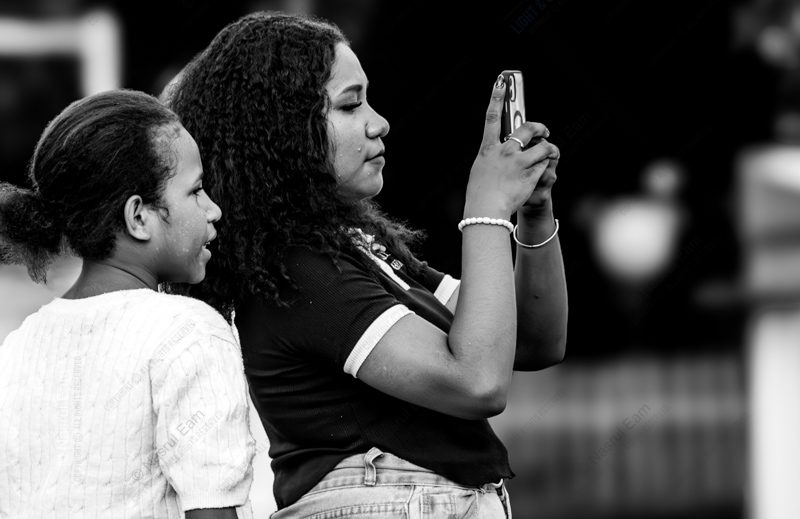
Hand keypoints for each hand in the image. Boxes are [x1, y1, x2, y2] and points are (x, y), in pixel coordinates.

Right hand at [464, 74, 558, 219]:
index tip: (501, 83)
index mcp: (488, 150)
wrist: (486, 212)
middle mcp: (505, 152)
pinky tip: (540, 173)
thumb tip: (504, 152)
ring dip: (549, 148)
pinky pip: (544, 165)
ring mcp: (519, 163)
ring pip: (542, 147)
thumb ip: (493, 158)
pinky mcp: (531, 174)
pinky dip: (545, 167)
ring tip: (550, 152)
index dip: (496, 97)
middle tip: (543, 131)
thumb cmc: (480, 195)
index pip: (492, 117)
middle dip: (538, 127)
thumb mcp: (481, 170)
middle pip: (527, 128)